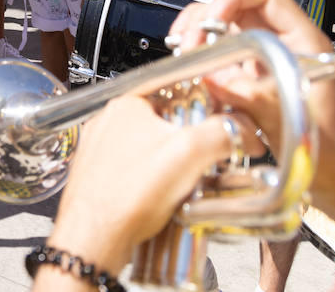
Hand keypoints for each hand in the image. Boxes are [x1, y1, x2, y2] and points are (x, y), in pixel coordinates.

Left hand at [48, 95, 260, 275]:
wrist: (92, 240)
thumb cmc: (125, 197)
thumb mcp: (189, 155)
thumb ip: (221, 133)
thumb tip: (241, 129)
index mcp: (126, 105)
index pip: (175, 94)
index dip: (201, 113)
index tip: (214, 131)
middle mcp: (107, 124)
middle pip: (163, 125)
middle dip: (185, 145)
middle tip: (198, 164)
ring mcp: (100, 151)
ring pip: (148, 150)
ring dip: (168, 166)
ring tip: (179, 185)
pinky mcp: (99, 177)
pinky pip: (134, 172)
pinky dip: (150, 183)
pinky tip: (158, 199)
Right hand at [167, 0, 334, 217]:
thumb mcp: (290, 122)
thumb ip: (252, 96)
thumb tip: (212, 76)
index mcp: (305, 44)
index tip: (209, 23)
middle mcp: (284, 47)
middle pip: (236, 9)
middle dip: (205, 20)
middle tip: (186, 45)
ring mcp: (267, 63)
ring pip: (225, 32)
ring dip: (199, 39)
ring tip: (183, 56)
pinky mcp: (254, 83)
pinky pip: (222, 60)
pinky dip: (203, 64)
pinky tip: (193, 78)